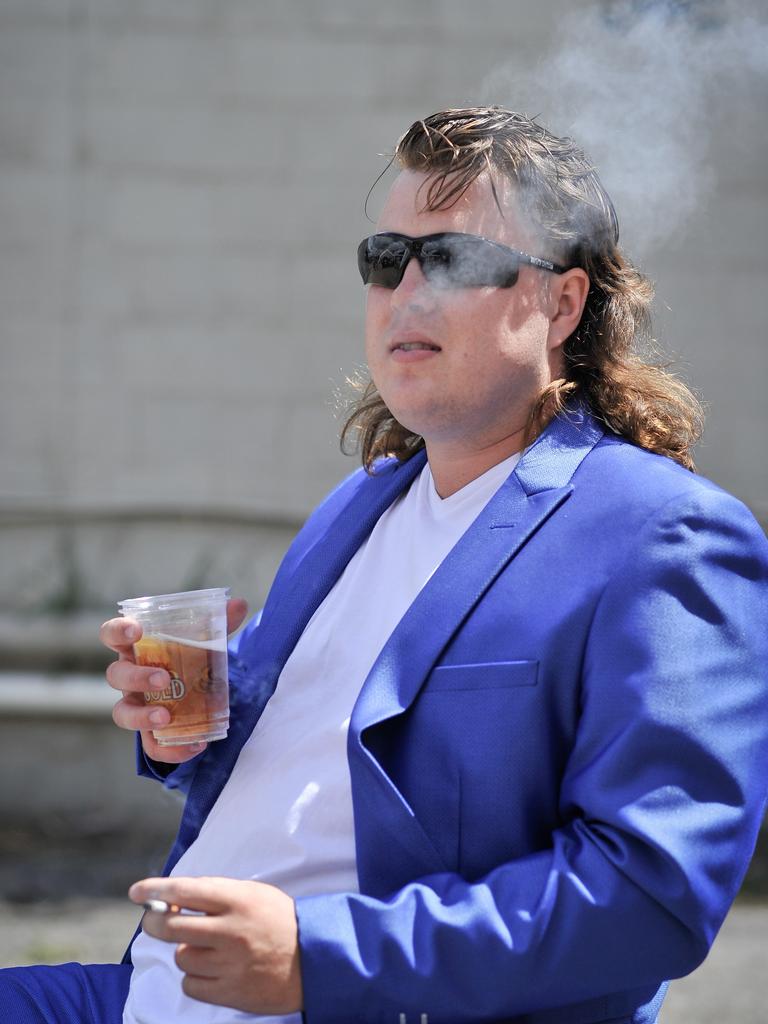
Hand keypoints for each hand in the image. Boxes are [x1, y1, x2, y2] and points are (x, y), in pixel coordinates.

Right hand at [100, 598, 248, 763]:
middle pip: (116, 675)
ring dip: (141, 716)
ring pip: (122, 713)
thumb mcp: (204, 640)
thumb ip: (219, 623)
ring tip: (165, 718)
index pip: (112, 634)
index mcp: (136, 647)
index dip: (117, 631)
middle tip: (163, 678)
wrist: (194, 691)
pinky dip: (170, 750)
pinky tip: (195, 745)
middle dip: (137, 677)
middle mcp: (129, 676)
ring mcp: (136, 705)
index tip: (135, 630)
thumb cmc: (188, 657)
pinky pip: (151, 746)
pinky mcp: (149, 733)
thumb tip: (239, 604)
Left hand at [129, 876, 302, 1013]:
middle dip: (155, 922)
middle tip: (154, 921)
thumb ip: (217, 894)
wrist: (314, 959)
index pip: (185, 890)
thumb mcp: (254, 894)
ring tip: (206, 948)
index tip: (136, 891)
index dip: (155, 890)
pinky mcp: (230, 992)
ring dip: (186, 952)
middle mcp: (231, 930)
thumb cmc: (280, 920)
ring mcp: (230, 963)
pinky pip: (191, 985)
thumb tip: (174, 899)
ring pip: (181, 957)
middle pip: (171, 927)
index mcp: (238, 899)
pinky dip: (195, 978)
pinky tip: (212, 970)